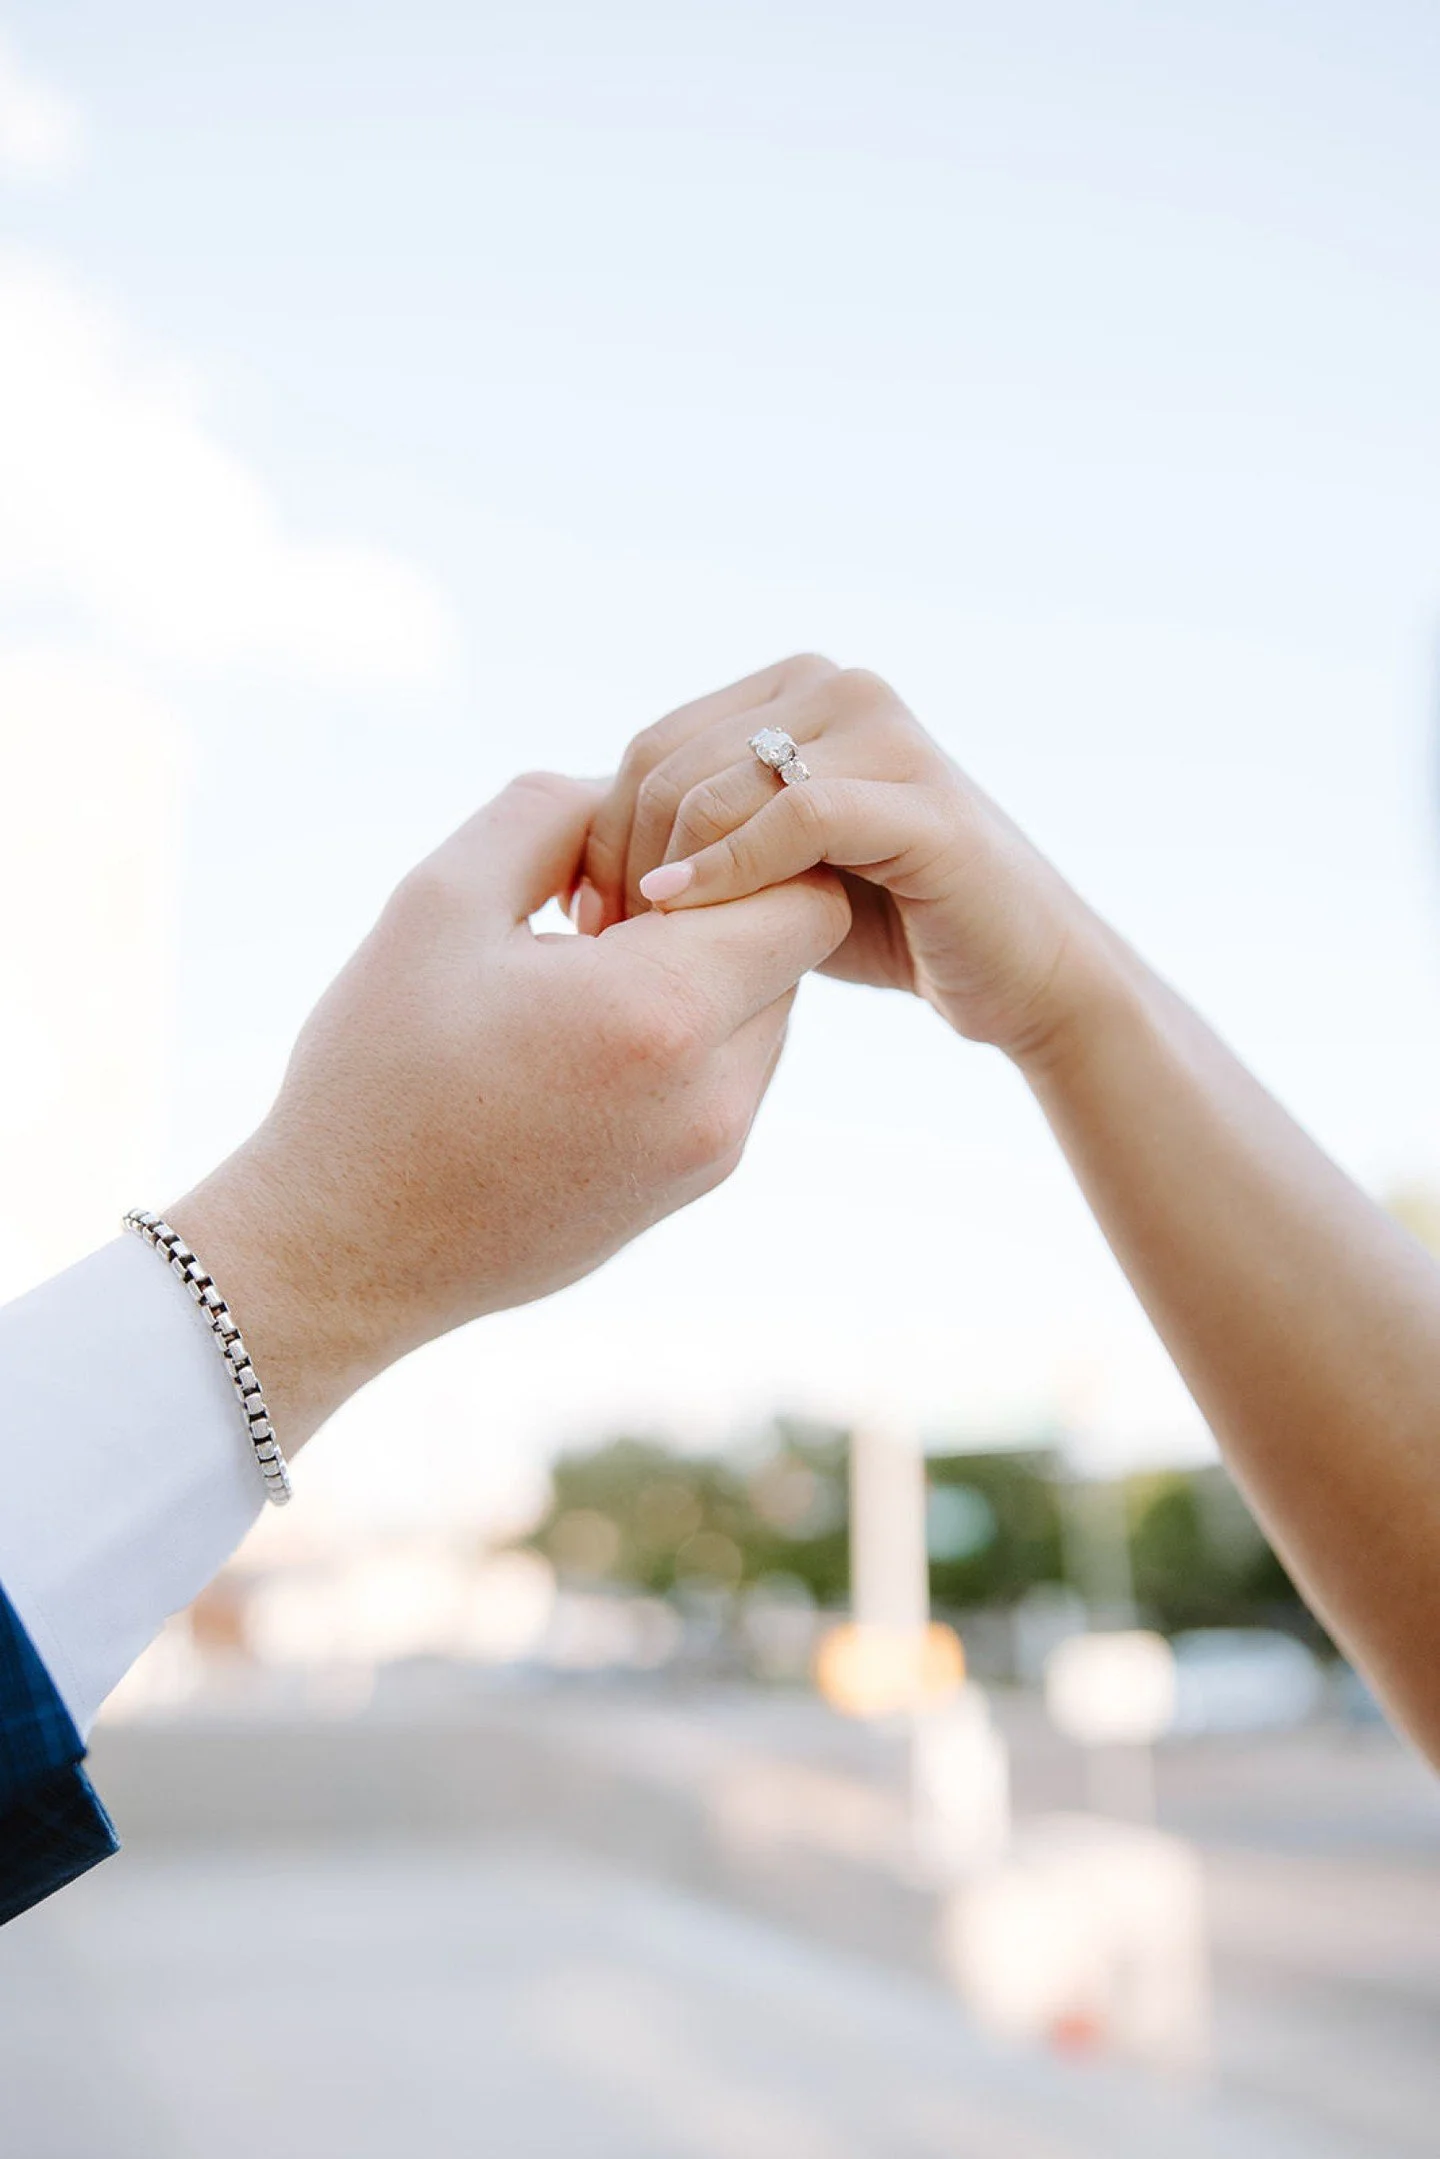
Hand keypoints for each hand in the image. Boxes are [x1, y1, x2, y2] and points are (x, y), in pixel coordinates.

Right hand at [171, 772, 849, 1444]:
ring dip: (702, 976)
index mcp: (661, 1012)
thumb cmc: (377, 1072)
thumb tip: (632, 791)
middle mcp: (714, 1094)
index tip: (642, 857)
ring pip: (768, 1015)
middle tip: (600, 912)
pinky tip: (581, 1045)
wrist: (344, 1250)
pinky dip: (684, 1040)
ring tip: (583, 982)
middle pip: (792, 953)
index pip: (804, 893)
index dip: (743, 851)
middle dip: (718, 909)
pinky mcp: (691, 1189)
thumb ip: (551, 812)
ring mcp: (711, 1154)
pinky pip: (732, 1078)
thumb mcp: (440, 901)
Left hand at [582, 657, 1106, 1064]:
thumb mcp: (770, 865)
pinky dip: (728, 870)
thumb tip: (568, 843)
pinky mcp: (922, 799)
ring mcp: (886, 731)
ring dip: (665, 875)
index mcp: (798, 687)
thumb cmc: (885, 924)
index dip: (598, 833)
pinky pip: (796, 820)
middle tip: (604, 950)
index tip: (582, 919)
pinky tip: (682, 917)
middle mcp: (840, 686)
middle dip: (623, 860)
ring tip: (645, 952)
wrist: (1018, 972)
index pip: (651, 745)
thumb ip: (697, 830)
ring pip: (719, 785)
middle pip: (671, 761)